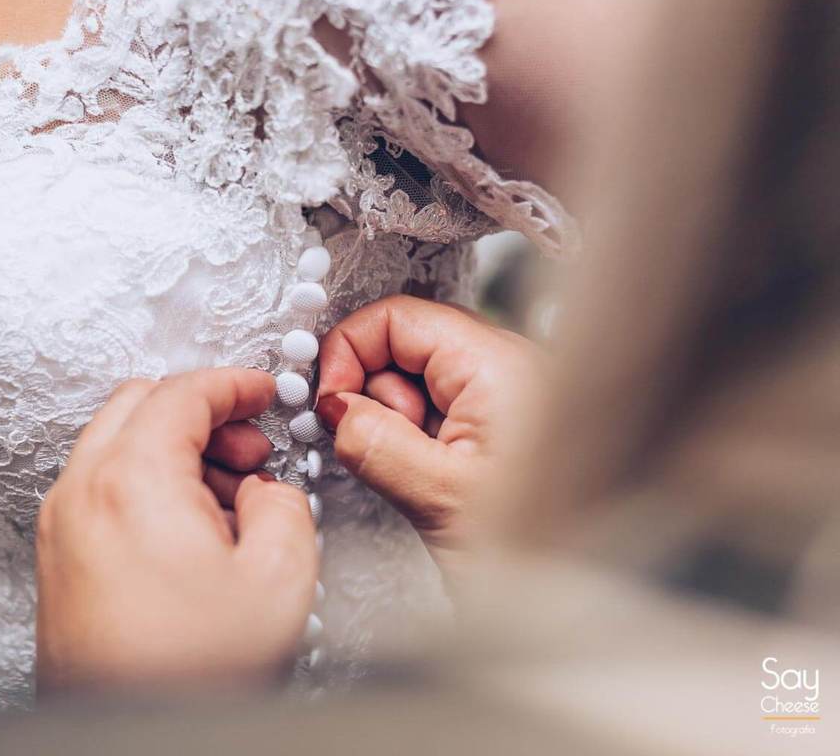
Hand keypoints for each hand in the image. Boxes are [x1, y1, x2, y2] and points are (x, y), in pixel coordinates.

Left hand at [35, 368, 317, 689]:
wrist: (129, 738)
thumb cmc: (187, 675)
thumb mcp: (277, 578)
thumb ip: (282, 504)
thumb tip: (265, 491)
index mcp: (132, 480)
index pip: (182, 393)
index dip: (233, 384)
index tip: (260, 391)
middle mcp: (82, 492)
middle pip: (140, 405)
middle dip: (202, 412)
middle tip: (250, 445)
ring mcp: (62, 525)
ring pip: (116, 443)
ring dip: (173, 447)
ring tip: (228, 494)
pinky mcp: (59, 557)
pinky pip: (101, 486)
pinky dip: (146, 481)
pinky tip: (190, 528)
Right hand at [316, 296, 541, 561]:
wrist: (592, 605)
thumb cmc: (551, 559)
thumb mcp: (441, 500)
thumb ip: (376, 444)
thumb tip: (335, 409)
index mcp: (498, 365)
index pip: (397, 317)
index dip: (349, 352)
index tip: (330, 403)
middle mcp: (505, 368)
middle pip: (403, 347)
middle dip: (375, 398)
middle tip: (387, 453)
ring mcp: (504, 398)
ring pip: (416, 385)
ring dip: (398, 427)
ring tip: (424, 479)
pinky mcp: (499, 429)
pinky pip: (437, 416)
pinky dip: (418, 444)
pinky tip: (432, 483)